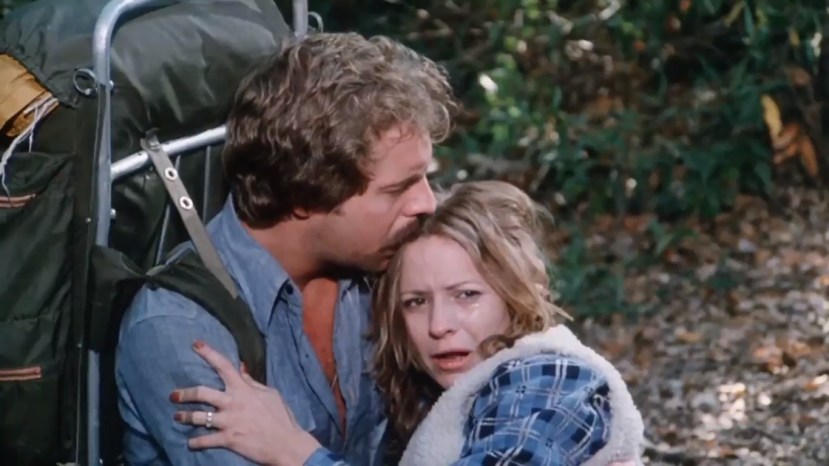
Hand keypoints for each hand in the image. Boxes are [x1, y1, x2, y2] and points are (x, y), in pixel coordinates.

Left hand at [170, 340, 320, 465]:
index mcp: (243, 389)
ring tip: (177, 417)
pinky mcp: (228, 439)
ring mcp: (228, 421)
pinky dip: (195, 442)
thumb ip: (252, 382)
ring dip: (185, 417)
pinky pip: (205, 441)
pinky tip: (190, 443)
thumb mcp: (270, 394)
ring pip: (198, 417)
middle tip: (173, 395)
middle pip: (202, 392)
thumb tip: (241, 369)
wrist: (286, 443)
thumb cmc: (281, 417)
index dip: (209, 353)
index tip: (196, 344)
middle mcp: (232, 403)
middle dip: (184, 394)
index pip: (223, 366)